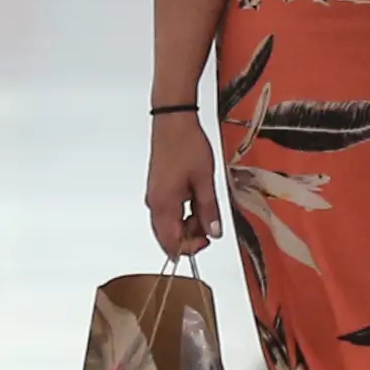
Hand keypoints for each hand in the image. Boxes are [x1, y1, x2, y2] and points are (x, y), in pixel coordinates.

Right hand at [144, 113, 221, 257]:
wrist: (173, 121)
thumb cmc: (186, 145)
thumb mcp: (205, 181)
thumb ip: (209, 210)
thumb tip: (214, 232)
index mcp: (164, 205)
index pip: (172, 243)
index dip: (191, 248)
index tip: (209, 239)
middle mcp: (155, 204)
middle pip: (168, 236)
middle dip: (190, 236)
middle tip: (211, 223)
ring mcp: (155, 196)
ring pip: (169, 224)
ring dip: (188, 224)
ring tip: (206, 206)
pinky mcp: (158, 188)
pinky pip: (168, 211)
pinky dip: (183, 213)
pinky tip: (197, 199)